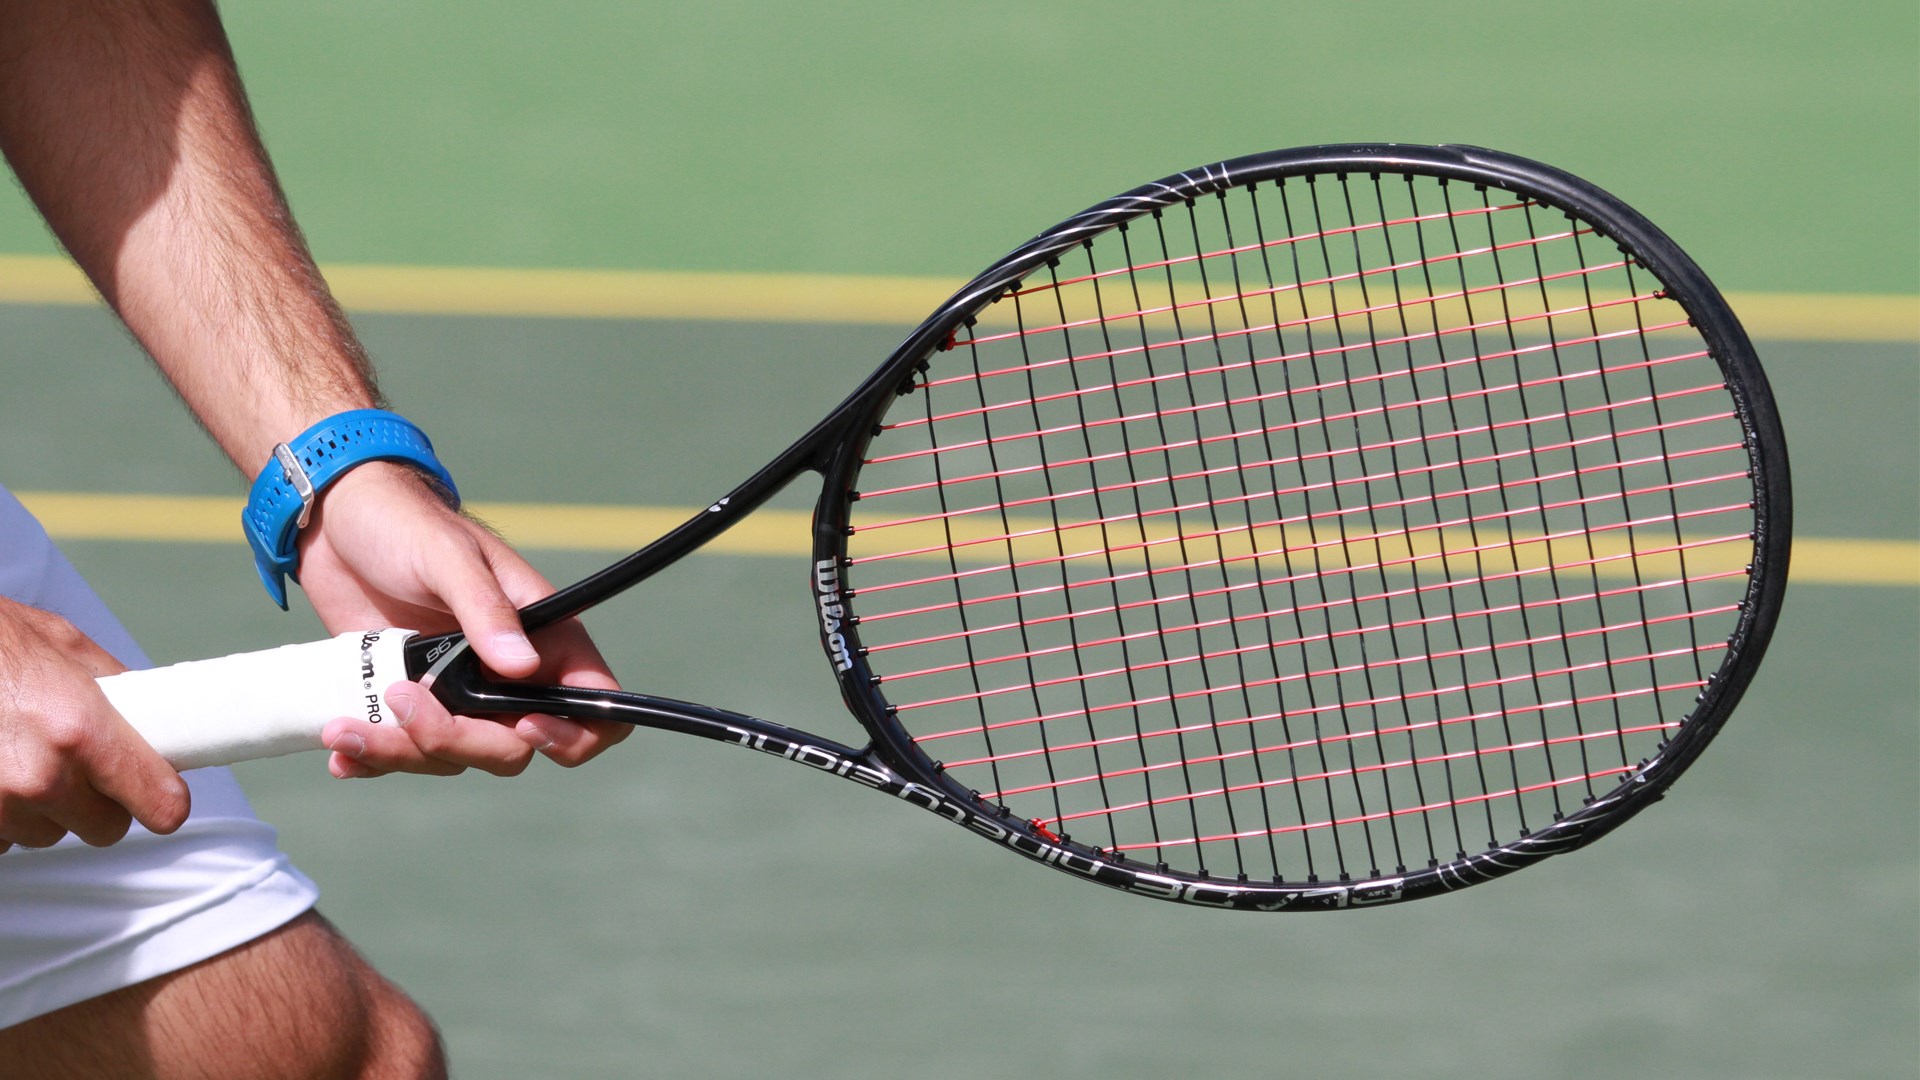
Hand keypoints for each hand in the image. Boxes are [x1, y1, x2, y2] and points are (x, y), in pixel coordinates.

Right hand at [0, 597, 190, 852]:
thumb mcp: (63, 646)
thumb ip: (114, 689)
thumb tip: (151, 715)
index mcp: (81, 732)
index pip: (160, 805)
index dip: (164, 800)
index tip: (162, 795)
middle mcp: (41, 777)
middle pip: (105, 827)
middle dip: (99, 801)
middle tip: (80, 765)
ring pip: (48, 832)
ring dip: (43, 807)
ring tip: (19, 755)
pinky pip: (1, 837)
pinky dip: (1, 814)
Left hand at [292, 463, 627, 778]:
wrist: (335, 523)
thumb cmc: (406, 522)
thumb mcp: (448, 557)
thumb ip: (485, 609)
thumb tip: (522, 666)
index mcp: (543, 637)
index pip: (593, 704)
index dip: (575, 733)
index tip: (524, 726)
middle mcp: (507, 675)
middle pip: (513, 747)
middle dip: (459, 741)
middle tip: (401, 699)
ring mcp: (457, 693)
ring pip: (453, 757)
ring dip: (401, 753)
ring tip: (342, 727)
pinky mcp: (408, 702)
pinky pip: (404, 753)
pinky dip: (373, 760)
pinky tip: (340, 749)